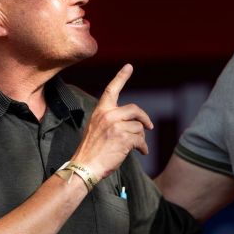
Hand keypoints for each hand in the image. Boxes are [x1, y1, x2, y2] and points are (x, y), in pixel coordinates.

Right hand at [71, 64, 153, 178]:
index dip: (121, 77)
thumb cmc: (91, 151)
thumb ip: (111, 121)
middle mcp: (108, 115)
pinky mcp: (124, 138)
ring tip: (138, 147)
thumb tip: (134, 124)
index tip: (129, 66)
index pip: (112, 90)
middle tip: (149, 126)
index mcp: (100, 111)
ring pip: (139, 127)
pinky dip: (143, 147)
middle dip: (144, 118)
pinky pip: (141, 139)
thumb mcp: (96, 129)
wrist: (84, 166)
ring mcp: (116, 126)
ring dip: (141, 138)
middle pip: (135, 109)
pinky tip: (141, 152)